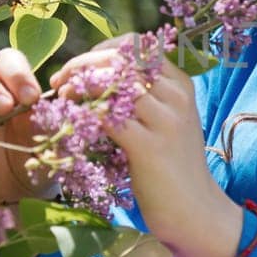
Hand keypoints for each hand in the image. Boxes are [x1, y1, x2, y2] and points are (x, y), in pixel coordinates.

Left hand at [49, 40, 245, 256]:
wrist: (196, 210)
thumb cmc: (173, 168)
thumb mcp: (167, 122)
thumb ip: (143, 98)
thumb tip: (97, 78)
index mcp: (181, 84)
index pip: (137, 46)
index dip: (102, 50)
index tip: (80, 66)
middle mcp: (176, 96)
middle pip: (121, 59)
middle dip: (82, 65)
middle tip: (60, 81)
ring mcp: (165, 121)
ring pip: (113, 83)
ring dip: (79, 86)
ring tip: (62, 98)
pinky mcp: (149, 147)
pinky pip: (107, 117)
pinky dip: (84, 114)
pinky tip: (72, 122)